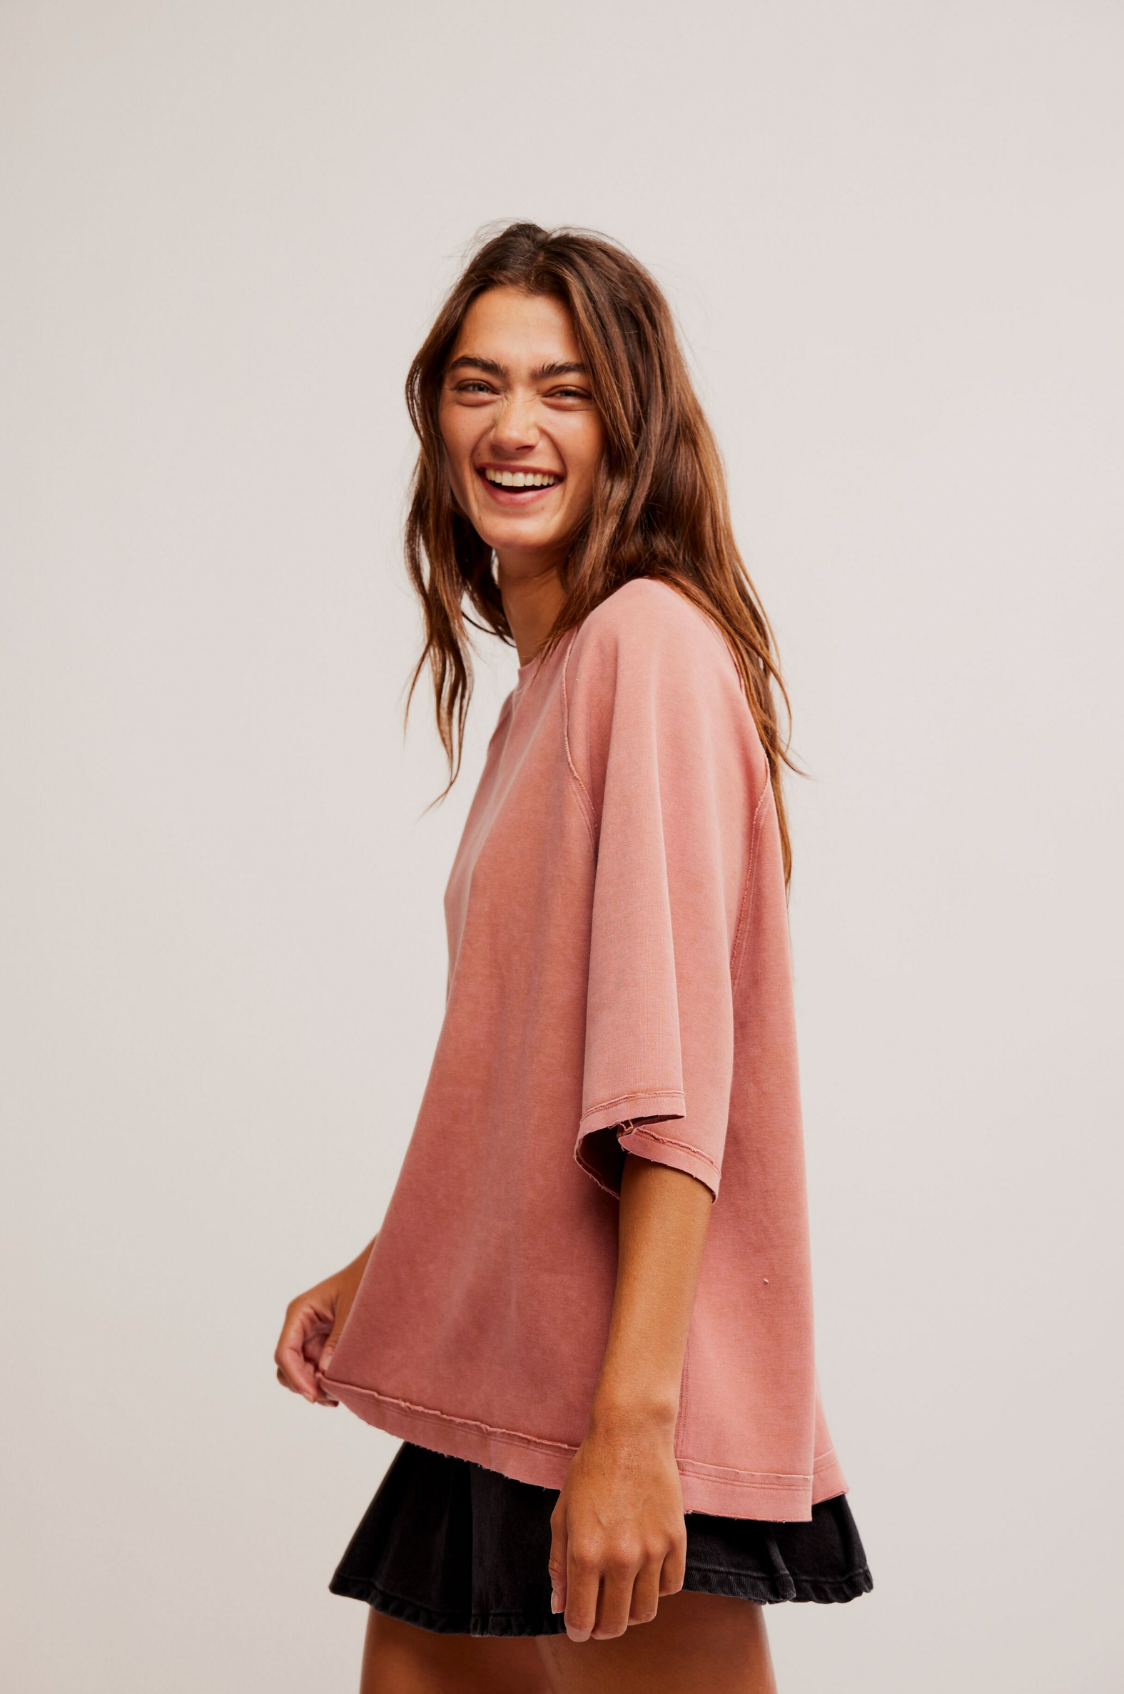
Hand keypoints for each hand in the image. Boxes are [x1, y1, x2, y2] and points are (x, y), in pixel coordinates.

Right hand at [273, 1239, 373, 1405]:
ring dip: (314, 1387)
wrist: (382, 1272)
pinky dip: (324, 1383)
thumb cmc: (365, 1281)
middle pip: (288, 1367)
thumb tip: (325, 1373)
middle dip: (304, 1385)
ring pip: (301, 1373)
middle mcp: (300, 1326)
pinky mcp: (324, 1345)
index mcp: (300, 1312)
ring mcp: (311, 1337)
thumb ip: (338, 1341)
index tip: (313, 1395)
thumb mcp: (352, 1311)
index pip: (285, 1352)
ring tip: (337, 1397)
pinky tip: (339, 1392)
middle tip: (330, 1397)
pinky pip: (316, 1370)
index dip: (295, 1377)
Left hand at [548, 1410, 687, 1642]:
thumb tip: (559, 1605)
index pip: (582, 1619)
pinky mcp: (676, 1541)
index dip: (577, 1630)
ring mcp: (653, 1551)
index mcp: (586, 1554)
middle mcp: (621, 1558)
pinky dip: (657, 1589)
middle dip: (602, 1628)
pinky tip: (645, 1572)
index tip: (577, 1627)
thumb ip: (559, 1564)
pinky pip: (671, 1587)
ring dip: (630, 1612)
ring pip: (646, 1612)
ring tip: (621, 1594)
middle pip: (616, 1624)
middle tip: (598, 1617)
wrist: (631, 1434)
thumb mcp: (562, 1515)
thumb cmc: (591, 1471)